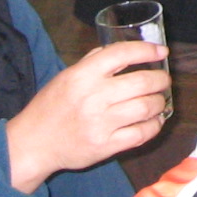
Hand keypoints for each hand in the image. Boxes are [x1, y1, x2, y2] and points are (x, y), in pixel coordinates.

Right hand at [5, 41, 170, 192]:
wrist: (33, 144)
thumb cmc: (51, 106)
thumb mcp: (66, 76)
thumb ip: (93, 61)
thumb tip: (124, 50)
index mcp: (82, 75)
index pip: (122, 54)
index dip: (147, 50)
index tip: (162, 51)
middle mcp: (93, 97)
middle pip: (142, 82)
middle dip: (161, 79)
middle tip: (163, 80)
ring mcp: (100, 124)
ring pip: (146, 107)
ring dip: (159, 102)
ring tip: (158, 100)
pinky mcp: (105, 146)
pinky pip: (141, 133)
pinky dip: (155, 125)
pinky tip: (155, 120)